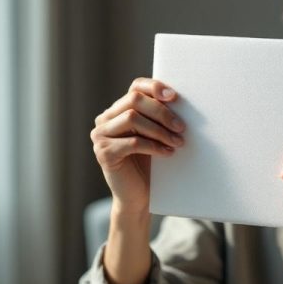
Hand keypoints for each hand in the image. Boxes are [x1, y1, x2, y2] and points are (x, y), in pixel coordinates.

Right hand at [90, 77, 184, 213]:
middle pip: (134, 100)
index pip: (136, 87)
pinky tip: (167, 152)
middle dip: (162, 112)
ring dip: (160, 130)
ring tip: (177, 142)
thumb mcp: (154, 134)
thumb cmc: (150, 163)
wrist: (138, 196)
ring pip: (132, 118)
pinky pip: (133, 142)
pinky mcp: (104, 153)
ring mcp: (100, 136)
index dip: (155, 87)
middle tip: (181, 127)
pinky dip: (154, 146)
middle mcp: (105, 119)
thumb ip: (158, 115)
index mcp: (118, 110)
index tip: (175, 97)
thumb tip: (178, 99)